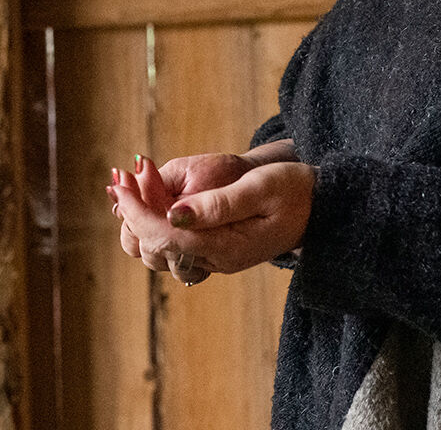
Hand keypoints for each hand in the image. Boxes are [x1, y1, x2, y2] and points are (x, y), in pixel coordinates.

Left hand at [110, 155, 314, 281]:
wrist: (321, 208)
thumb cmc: (295, 190)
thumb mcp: (262, 187)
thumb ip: (219, 203)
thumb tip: (174, 214)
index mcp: (228, 248)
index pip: (166, 238)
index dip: (137, 212)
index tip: (119, 183)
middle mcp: (216, 261)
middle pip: (154, 250)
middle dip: (132, 214)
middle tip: (120, 178)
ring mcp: (213, 260)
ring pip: (156, 253)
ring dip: (137, 221)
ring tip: (130, 184)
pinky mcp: (211, 251)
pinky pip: (169, 245)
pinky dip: (150, 222)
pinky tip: (146, 196)